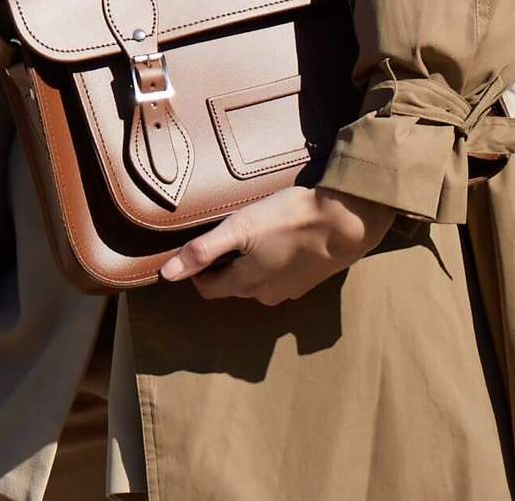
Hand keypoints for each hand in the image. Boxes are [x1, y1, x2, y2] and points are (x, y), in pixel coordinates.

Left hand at [157, 187, 395, 304]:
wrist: (347, 222)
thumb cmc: (289, 220)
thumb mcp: (240, 228)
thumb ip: (203, 250)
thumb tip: (167, 274)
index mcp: (244, 283)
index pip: (207, 289)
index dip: (197, 270)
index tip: (200, 247)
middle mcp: (265, 295)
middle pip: (233, 285)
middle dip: (225, 266)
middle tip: (228, 236)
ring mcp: (291, 290)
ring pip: (258, 282)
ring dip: (251, 264)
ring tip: (256, 236)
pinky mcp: (310, 281)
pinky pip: (281, 277)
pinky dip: (275, 263)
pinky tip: (282, 241)